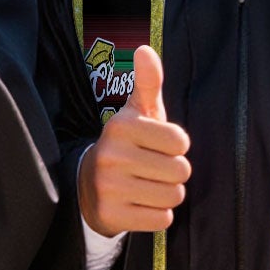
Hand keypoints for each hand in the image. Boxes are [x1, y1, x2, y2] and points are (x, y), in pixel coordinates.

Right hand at [77, 45, 190, 234]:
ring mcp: (109, 187)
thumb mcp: (136, 113)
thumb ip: (147, 83)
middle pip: (181, 171)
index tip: (156, 146)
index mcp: (121, 126)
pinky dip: (157, 215)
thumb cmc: (127, 145)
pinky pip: (162, 219)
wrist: (88, 186)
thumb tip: (145, 50)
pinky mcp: (111, 215)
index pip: (181, 142)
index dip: (176, 147)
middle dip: (173, 173)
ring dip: (167, 194)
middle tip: (152, 170)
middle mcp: (111, 155)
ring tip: (146, 186)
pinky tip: (139, 204)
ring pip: (173, 196)